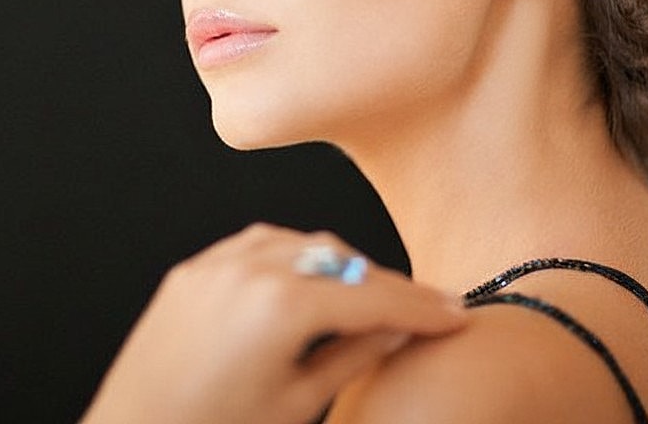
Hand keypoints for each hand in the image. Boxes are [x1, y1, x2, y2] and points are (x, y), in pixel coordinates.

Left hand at [79, 223, 467, 423]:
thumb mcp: (297, 402)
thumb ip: (355, 356)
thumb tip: (400, 331)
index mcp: (280, 307)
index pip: (372, 297)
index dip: (422, 307)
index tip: (456, 315)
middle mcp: (247, 270)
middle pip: (341, 260)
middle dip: (384, 283)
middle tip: (422, 308)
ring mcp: (215, 265)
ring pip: (300, 243)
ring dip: (340, 265)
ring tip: (370, 297)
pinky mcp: (191, 272)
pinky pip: (256, 247)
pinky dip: (292, 258)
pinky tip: (310, 282)